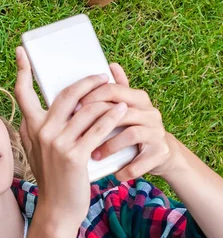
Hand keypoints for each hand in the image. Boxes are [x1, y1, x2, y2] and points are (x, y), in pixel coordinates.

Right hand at [14, 47, 129, 226]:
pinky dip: (112, 118)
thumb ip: (43, 128)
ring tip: (118, 95)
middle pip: (66, 94)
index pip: (23, 94)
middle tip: (100, 75)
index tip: (22, 53)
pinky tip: (122, 112)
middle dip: (87, 81)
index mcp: (30, 128)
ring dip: (106, 99)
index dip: (22, 71)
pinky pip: (98, 129)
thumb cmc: (54, 177)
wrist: (58, 208)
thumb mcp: (40, 150)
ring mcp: (57, 144)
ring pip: (87, 110)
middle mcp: (41, 132)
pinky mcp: (74, 156)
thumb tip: (61, 103)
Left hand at [78, 63, 177, 180]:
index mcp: (139, 99)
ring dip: (109, 146)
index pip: (114, 91)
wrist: (162, 154)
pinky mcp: (160, 153)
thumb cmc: (136, 130)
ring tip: (94, 155)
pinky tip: (114, 173)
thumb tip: (111, 64)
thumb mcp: (128, 109)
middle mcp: (151, 113)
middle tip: (79, 134)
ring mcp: (157, 133)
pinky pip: (140, 162)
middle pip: (122, 111)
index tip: (74, 109)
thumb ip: (118, 89)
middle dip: (98, 123)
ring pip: (130, 135)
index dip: (93, 97)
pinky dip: (126, 168)